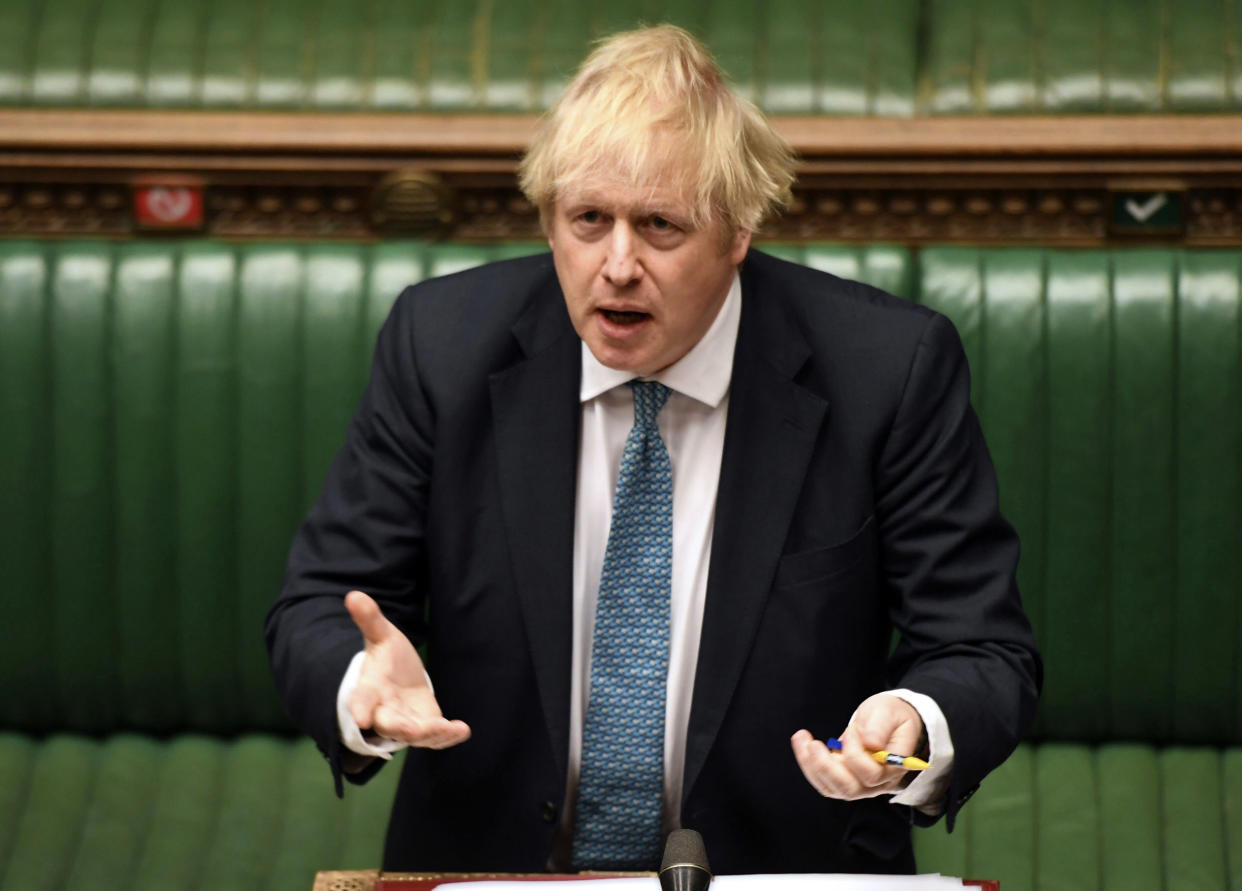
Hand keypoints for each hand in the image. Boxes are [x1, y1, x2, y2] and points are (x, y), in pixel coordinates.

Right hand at [345, 590, 471, 748]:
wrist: (398, 678)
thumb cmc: (386, 657)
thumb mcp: (381, 636)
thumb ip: (370, 619)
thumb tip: (353, 595)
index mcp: (370, 688)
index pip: (362, 699)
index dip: (360, 708)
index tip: (361, 718)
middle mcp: (385, 711)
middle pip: (389, 724)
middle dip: (399, 728)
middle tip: (412, 730)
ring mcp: (406, 723)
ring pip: (415, 735)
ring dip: (430, 734)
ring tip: (447, 728)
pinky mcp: (426, 727)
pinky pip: (436, 738)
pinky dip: (449, 737)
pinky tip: (463, 731)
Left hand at [790, 693, 923, 799]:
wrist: (885, 721)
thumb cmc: (890, 716)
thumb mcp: (888, 713)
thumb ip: (880, 727)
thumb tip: (870, 743)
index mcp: (893, 768)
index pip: (871, 775)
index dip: (856, 755)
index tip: (852, 731)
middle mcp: (876, 783)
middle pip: (849, 789)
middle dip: (826, 767)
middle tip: (814, 744)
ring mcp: (858, 784)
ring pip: (831, 788)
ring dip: (812, 765)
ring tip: (801, 738)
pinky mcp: (842, 779)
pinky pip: (822, 781)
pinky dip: (808, 764)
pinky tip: (802, 743)